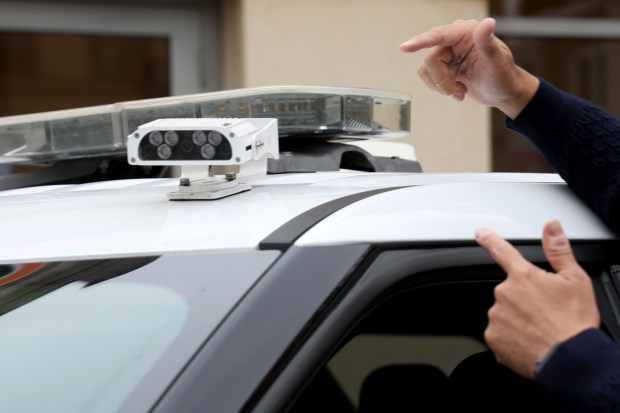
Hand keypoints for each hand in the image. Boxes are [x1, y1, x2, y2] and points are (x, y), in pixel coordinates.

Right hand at [400, 18, 538, 118]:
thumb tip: (486, 23)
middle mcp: (455, 40)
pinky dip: (442, 89)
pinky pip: (429, 78)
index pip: (439, 35)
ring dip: (442, 87)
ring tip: (460, 91)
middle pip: (431, 60)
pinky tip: (458, 90)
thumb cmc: (504, 77)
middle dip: (442, 80)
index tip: (405, 47)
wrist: (503, 93)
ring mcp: (448, 54)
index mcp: (467, 32)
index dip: (421, 41)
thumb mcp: (496, 62)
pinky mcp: (444, 67)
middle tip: (458, 90)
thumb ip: (487, 42)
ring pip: (427, 71)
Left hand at [476, 219, 600, 378]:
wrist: (571, 359)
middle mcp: (504, 293)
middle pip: (509, 291)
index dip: (490, 240)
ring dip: (517, 318)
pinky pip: (499, 333)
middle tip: (544, 312)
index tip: (480, 233)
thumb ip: (559, 250)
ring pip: (504, 313)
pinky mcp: (493, 337)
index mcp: (523, 276)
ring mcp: (496, 316)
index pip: (502, 251)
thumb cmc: (575, 321)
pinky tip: (528, 341)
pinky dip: (512, 337)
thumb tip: (551, 226)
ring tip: (539, 329)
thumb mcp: (575, 280)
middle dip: (523, 299)